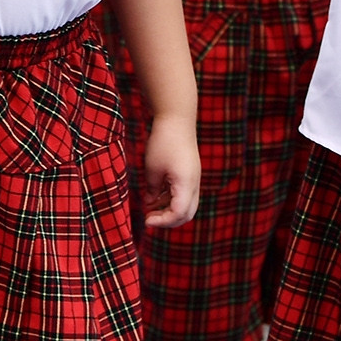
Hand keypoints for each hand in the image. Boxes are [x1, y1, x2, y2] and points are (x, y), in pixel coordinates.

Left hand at [140, 114, 200, 228]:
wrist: (177, 119)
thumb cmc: (164, 142)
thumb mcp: (153, 168)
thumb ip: (153, 190)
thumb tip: (150, 203)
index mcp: (186, 184)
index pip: (178, 213)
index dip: (162, 221)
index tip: (146, 220)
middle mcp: (194, 184)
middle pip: (187, 214)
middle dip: (168, 221)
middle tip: (149, 219)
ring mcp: (194, 179)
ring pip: (187, 205)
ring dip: (169, 210)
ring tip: (150, 209)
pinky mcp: (190, 174)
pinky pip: (184, 194)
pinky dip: (171, 200)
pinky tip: (155, 197)